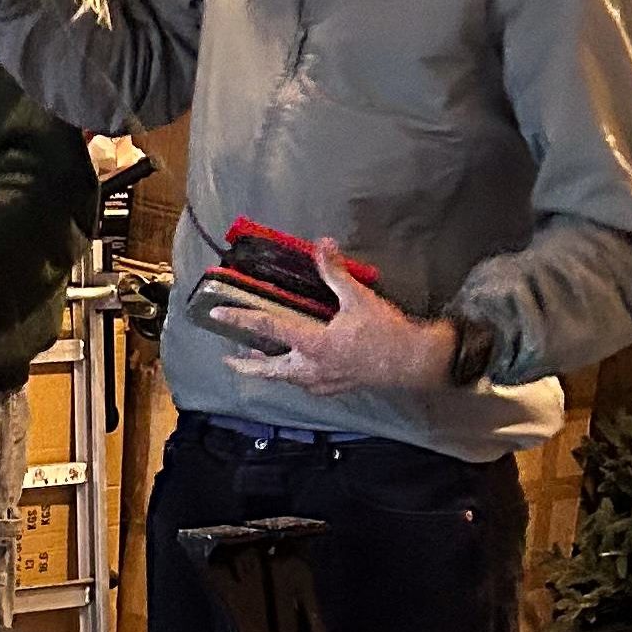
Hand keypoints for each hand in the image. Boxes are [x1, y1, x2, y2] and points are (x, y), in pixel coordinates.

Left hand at [218, 242, 456, 395]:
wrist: (415, 362)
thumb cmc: (387, 332)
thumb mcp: (359, 298)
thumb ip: (336, 272)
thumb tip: (323, 244)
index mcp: (313, 345)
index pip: (268, 329)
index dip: (239, 320)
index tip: (215, 315)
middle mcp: (311, 368)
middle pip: (268, 370)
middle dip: (245, 364)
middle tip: (227, 359)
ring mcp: (322, 382)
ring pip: (286, 378)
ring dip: (268, 368)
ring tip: (256, 358)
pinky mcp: (335, 387)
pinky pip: (305, 383)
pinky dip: (293, 374)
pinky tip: (295, 367)